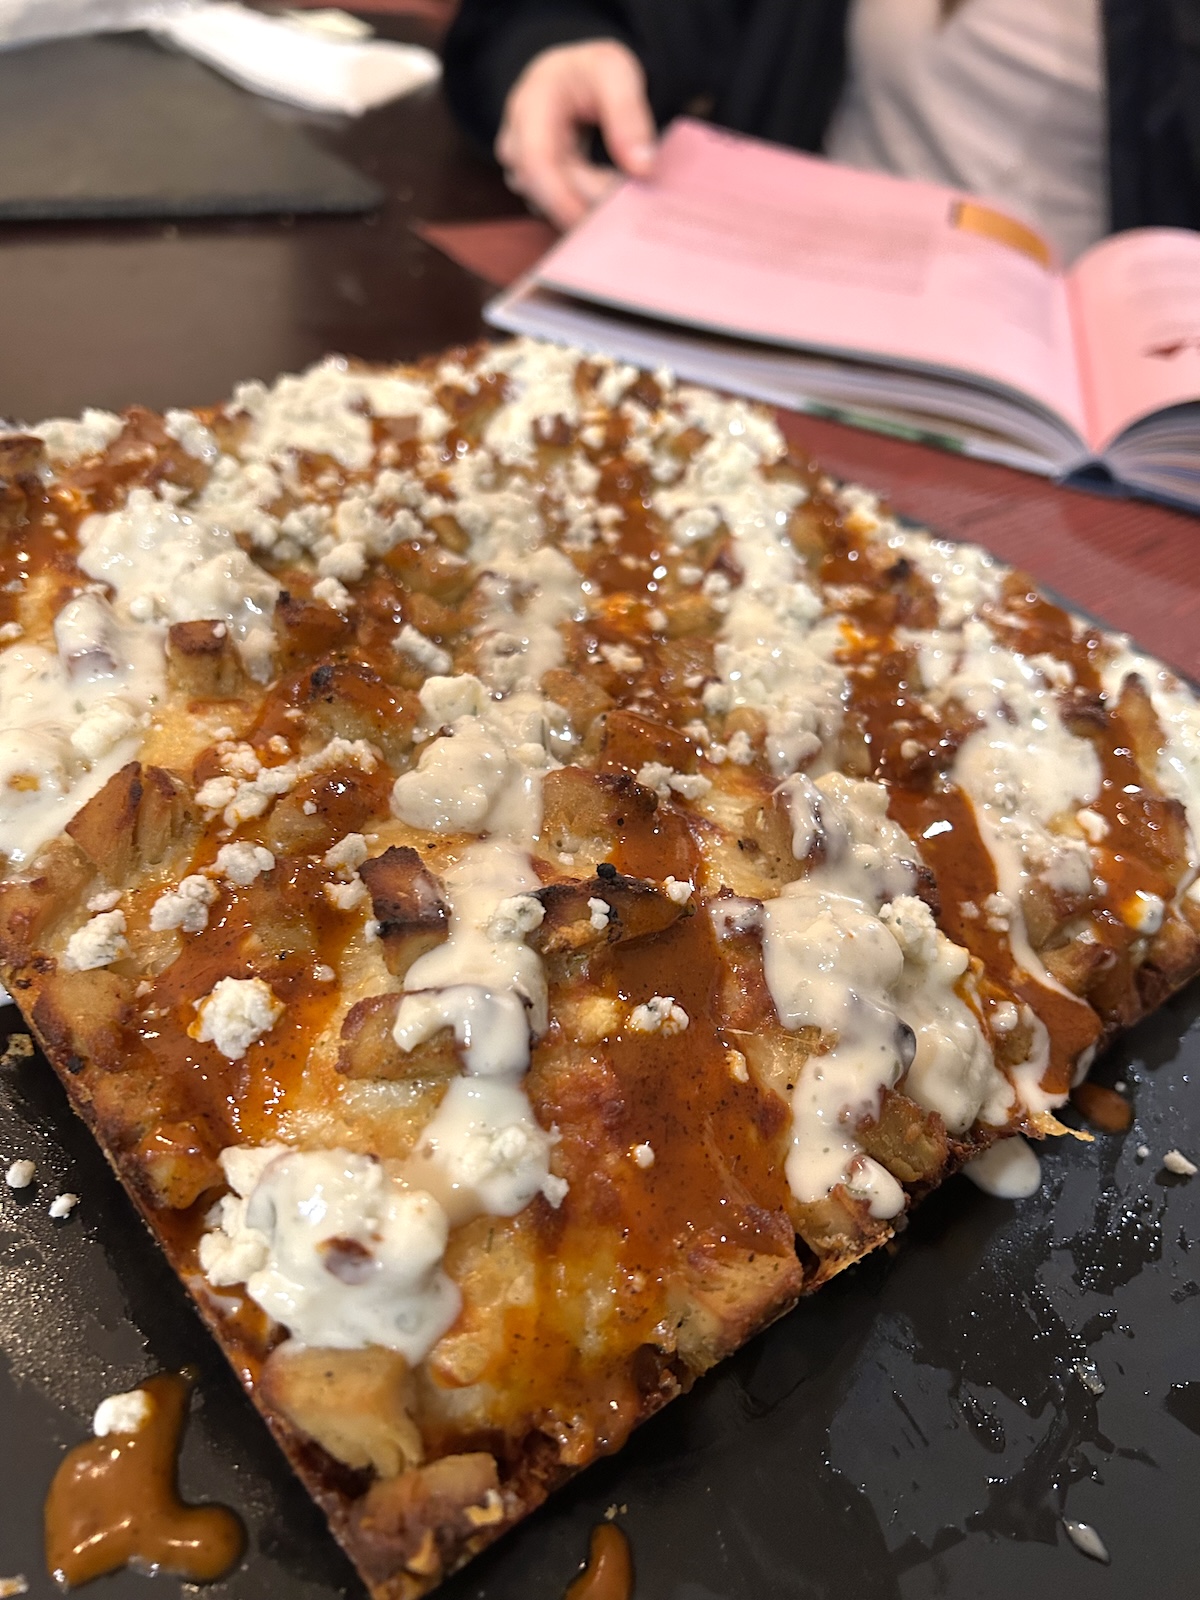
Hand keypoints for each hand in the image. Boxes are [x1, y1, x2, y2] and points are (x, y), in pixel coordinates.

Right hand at [495, 40, 655, 229]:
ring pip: (553, 206)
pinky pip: (560, 209)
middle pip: (546, 192)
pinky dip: (588, 210)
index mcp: (530, 107)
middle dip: (591, 207)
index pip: (537, 163)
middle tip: (634, 211)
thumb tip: (643, 169)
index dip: (565, 200)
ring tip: (627, 206)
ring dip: (591, 210)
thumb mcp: (615, 72)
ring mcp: (521, 170)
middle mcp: (516, 143)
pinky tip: (614, 205)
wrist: (570, 77)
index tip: (603, 221)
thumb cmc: (589, 72)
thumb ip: (630, 115)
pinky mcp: (535, 188)